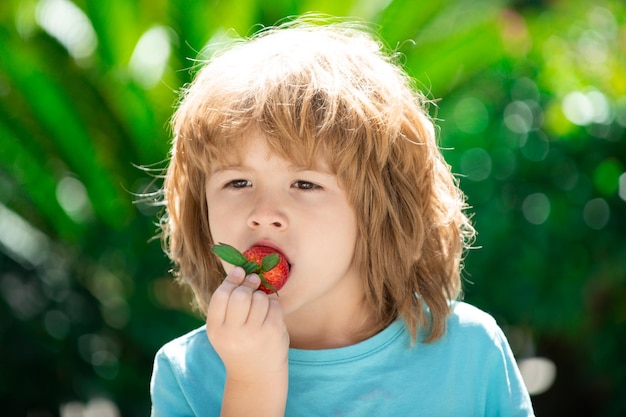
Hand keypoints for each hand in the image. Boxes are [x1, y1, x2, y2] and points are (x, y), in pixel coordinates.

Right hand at [206, 267, 289, 382]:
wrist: (255, 376)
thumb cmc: (239, 345)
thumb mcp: (224, 330)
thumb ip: (227, 304)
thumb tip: (241, 269)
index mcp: (216, 330)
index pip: (220, 295)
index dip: (231, 280)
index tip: (240, 273)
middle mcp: (232, 333)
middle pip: (240, 295)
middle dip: (248, 285)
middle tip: (253, 283)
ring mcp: (254, 334)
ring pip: (259, 298)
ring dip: (261, 296)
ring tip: (260, 306)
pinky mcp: (272, 333)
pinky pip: (274, 306)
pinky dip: (273, 306)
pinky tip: (270, 315)